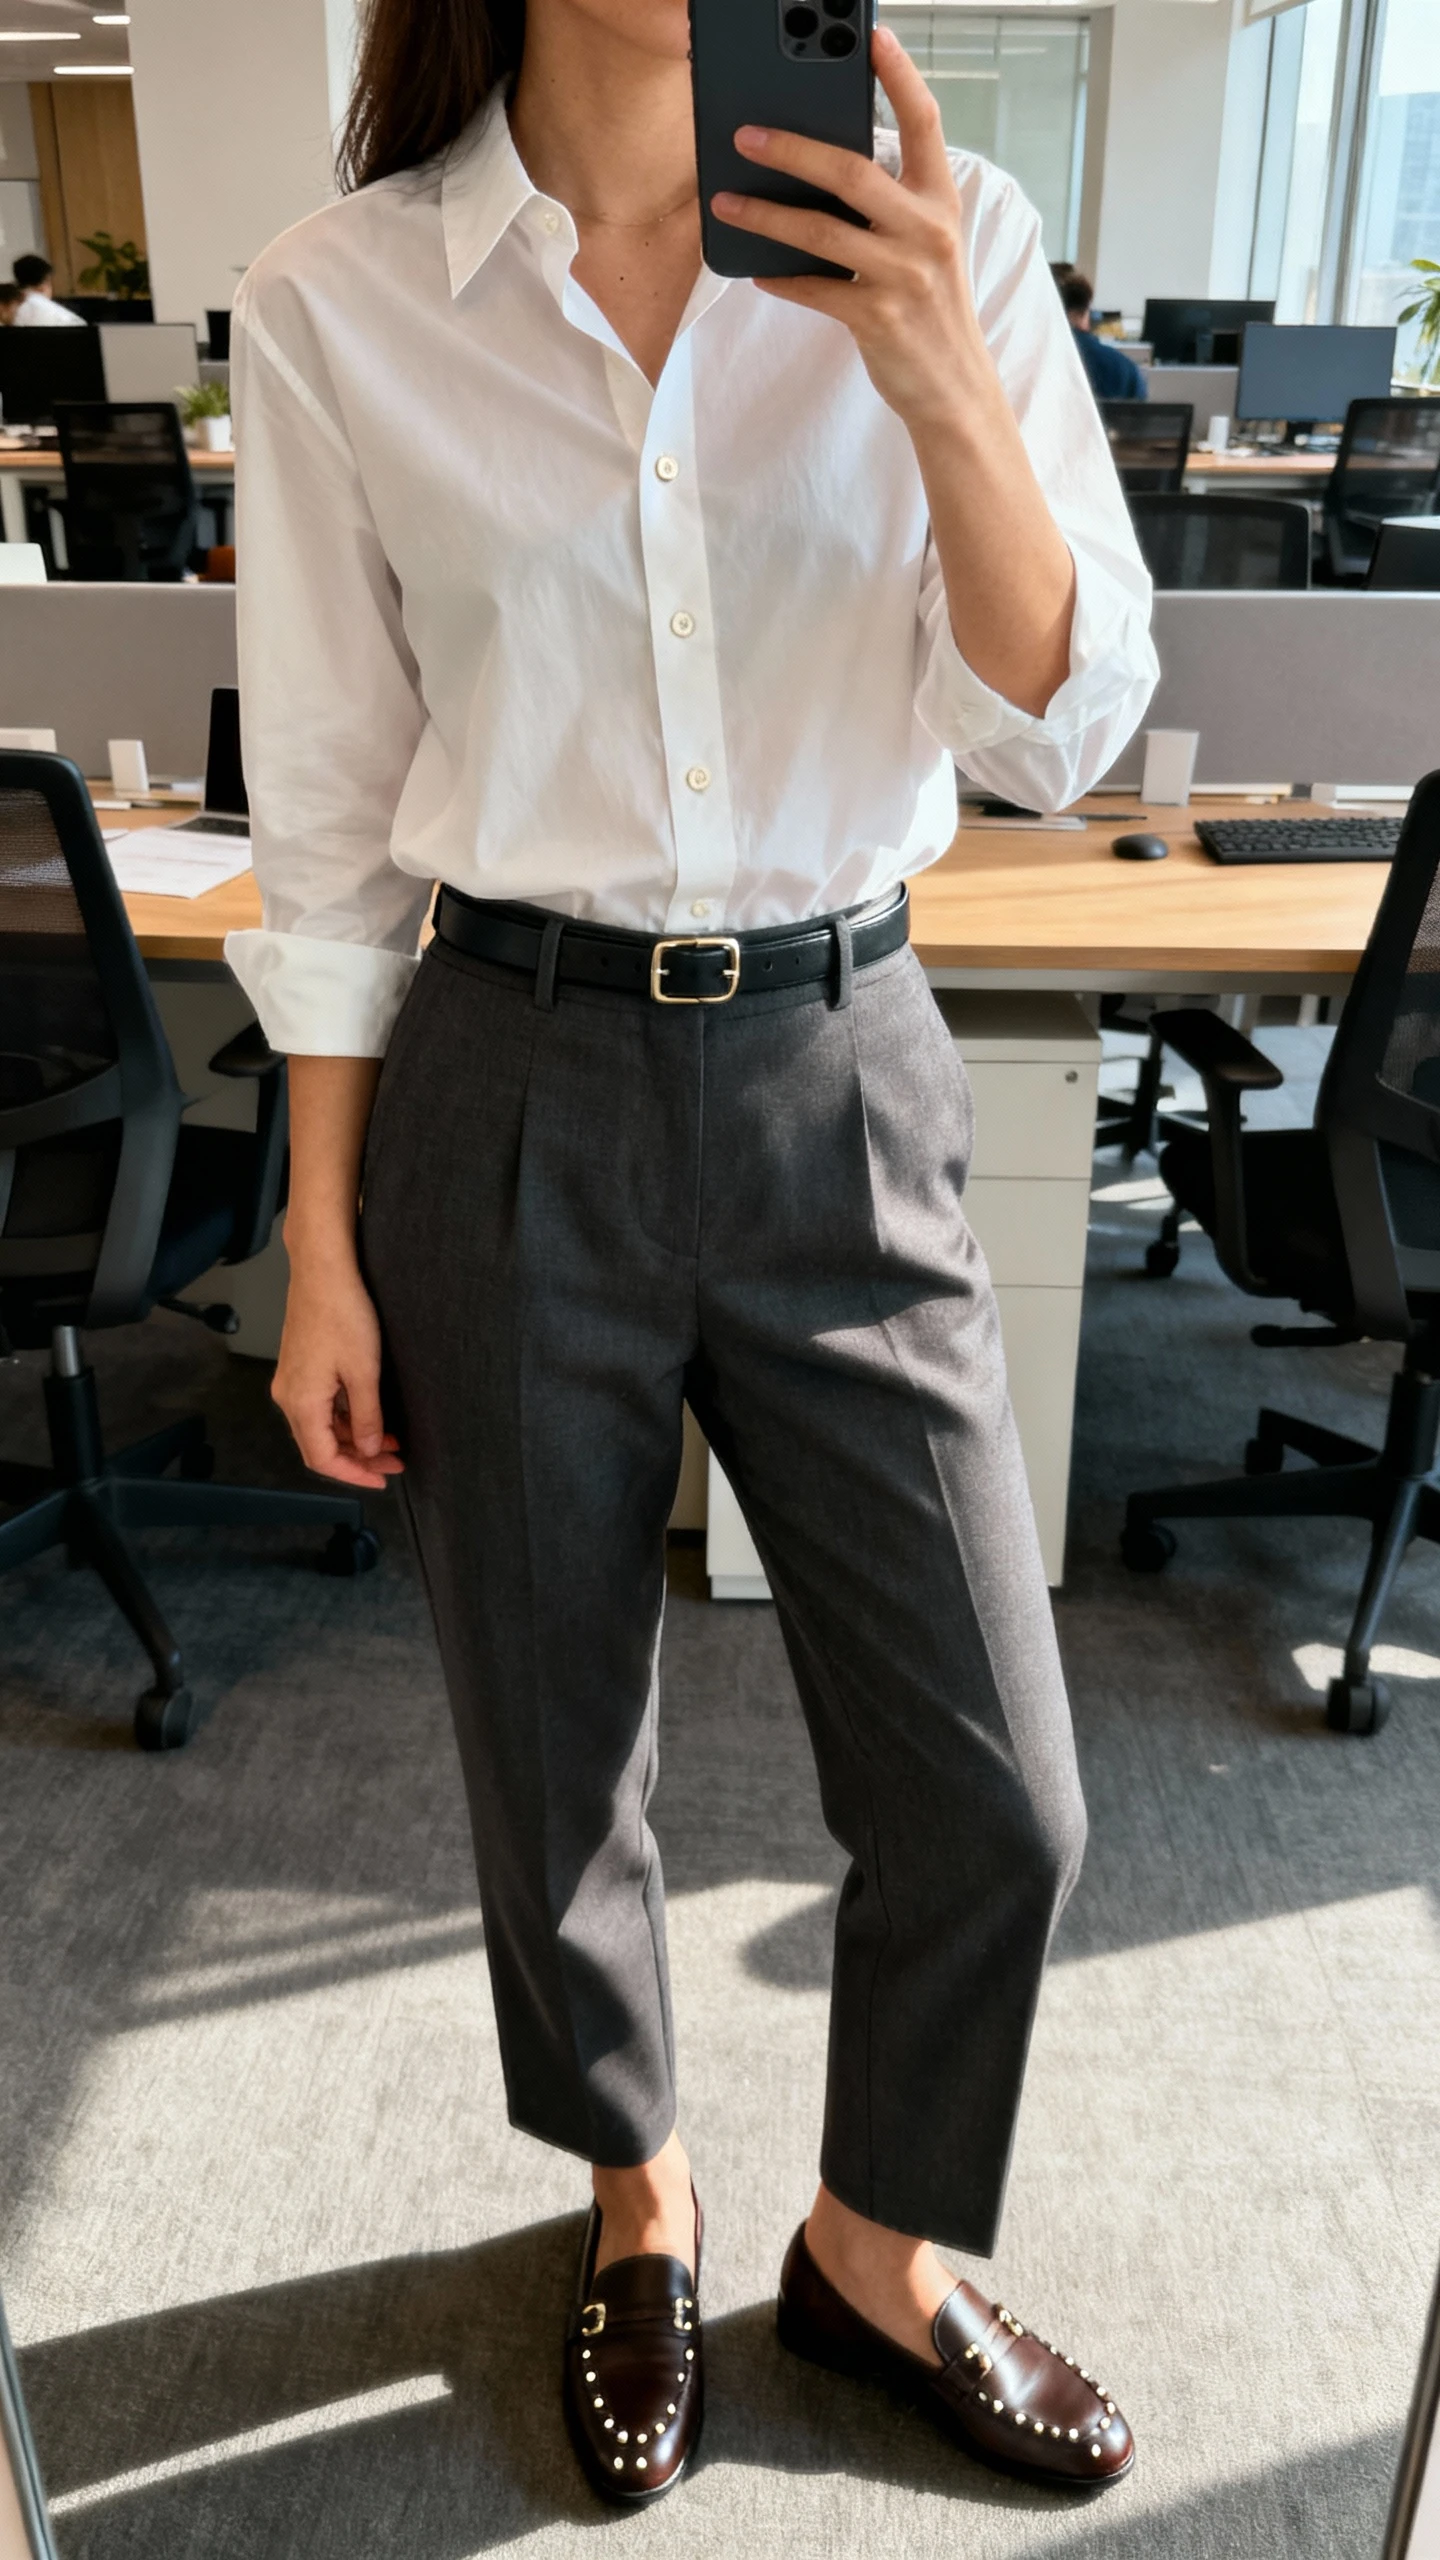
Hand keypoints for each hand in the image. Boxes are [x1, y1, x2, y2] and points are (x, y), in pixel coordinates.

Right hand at [271, 1249, 403, 1491]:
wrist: (323, 1270)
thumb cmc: (343, 1314)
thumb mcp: (364, 1372)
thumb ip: (367, 1417)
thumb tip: (370, 1449)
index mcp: (301, 1403)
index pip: (322, 1459)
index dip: (354, 1474)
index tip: (383, 1479)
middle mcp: (289, 1396)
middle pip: (319, 1445)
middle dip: (358, 1458)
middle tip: (395, 1461)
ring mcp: (292, 1381)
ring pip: (321, 1427)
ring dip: (354, 1438)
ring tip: (391, 1440)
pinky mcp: (300, 1367)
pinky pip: (320, 1407)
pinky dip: (345, 1418)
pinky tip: (371, 1415)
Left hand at [711, 25, 990, 431]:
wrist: (954, 388)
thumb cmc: (930, 308)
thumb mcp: (927, 245)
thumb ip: (889, 206)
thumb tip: (818, 175)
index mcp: (941, 200)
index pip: (925, 121)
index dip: (899, 74)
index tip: (871, 36)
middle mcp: (927, 230)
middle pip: (852, 171)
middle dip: (792, 149)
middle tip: (746, 133)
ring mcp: (904, 275)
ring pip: (821, 231)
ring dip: (765, 215)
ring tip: (726, 200)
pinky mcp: (879, 318)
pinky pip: (815, 290)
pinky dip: (780, 278)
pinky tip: (754, 270)